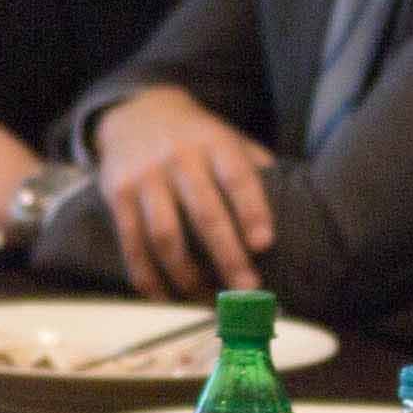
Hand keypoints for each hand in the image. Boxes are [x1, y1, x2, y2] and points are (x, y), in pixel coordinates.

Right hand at [91, 88, 274, 299]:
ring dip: (187, 274)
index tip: (264, 244)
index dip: (252, 211)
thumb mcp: (228, 138)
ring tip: (208, 299)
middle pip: (204, 212)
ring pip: (165, 235)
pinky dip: (147, 278)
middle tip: (246, 288)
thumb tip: (296, 209)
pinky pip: (132, 245)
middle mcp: (178, 159)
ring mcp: (144, 178)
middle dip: (226, 254)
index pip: (237, 178)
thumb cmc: (197, 138)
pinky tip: (166, 299)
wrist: (135, 113)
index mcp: (214, 143)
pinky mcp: (117, 197)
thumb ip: (256, 168)